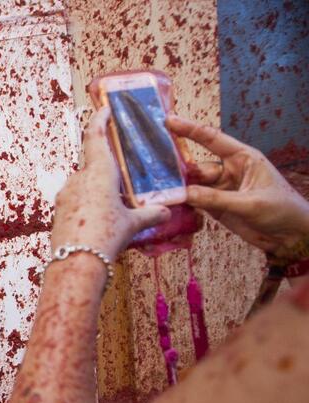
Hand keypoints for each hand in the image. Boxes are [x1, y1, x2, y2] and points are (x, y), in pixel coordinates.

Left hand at [51, 107, 169, 260]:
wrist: (75, 262)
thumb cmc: (106, 237)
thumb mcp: (131, 225)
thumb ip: (149, 214)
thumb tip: (166, 211)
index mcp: (99, 173)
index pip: (96, 137)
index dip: (99, 120)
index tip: (103, 108)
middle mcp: (79, 179)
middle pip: (92, 164)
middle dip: (106, 169)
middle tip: (121, 178)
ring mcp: (65, 194)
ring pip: (84, 184)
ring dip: (97, 190)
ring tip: (112, 206)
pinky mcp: (58, 210)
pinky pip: (75, 200)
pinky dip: (87, 204)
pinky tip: (97, 220)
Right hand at [166, 115, 308, 256]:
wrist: (291, 237)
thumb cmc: (281, 210)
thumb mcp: (249, 203)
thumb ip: (215, 199)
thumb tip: (183, 194)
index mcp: (242, 158)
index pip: (212, 139)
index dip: (190, 130)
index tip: (169, 121)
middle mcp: (229, 170)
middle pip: (196, 167)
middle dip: (178, 170)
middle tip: (155, 173)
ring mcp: (221, 190)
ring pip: (192, 186)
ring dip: (178, 190)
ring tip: (158, 193)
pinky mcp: (216, 207)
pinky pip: (194, 202)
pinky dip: (182, 204)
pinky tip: (169, 206)